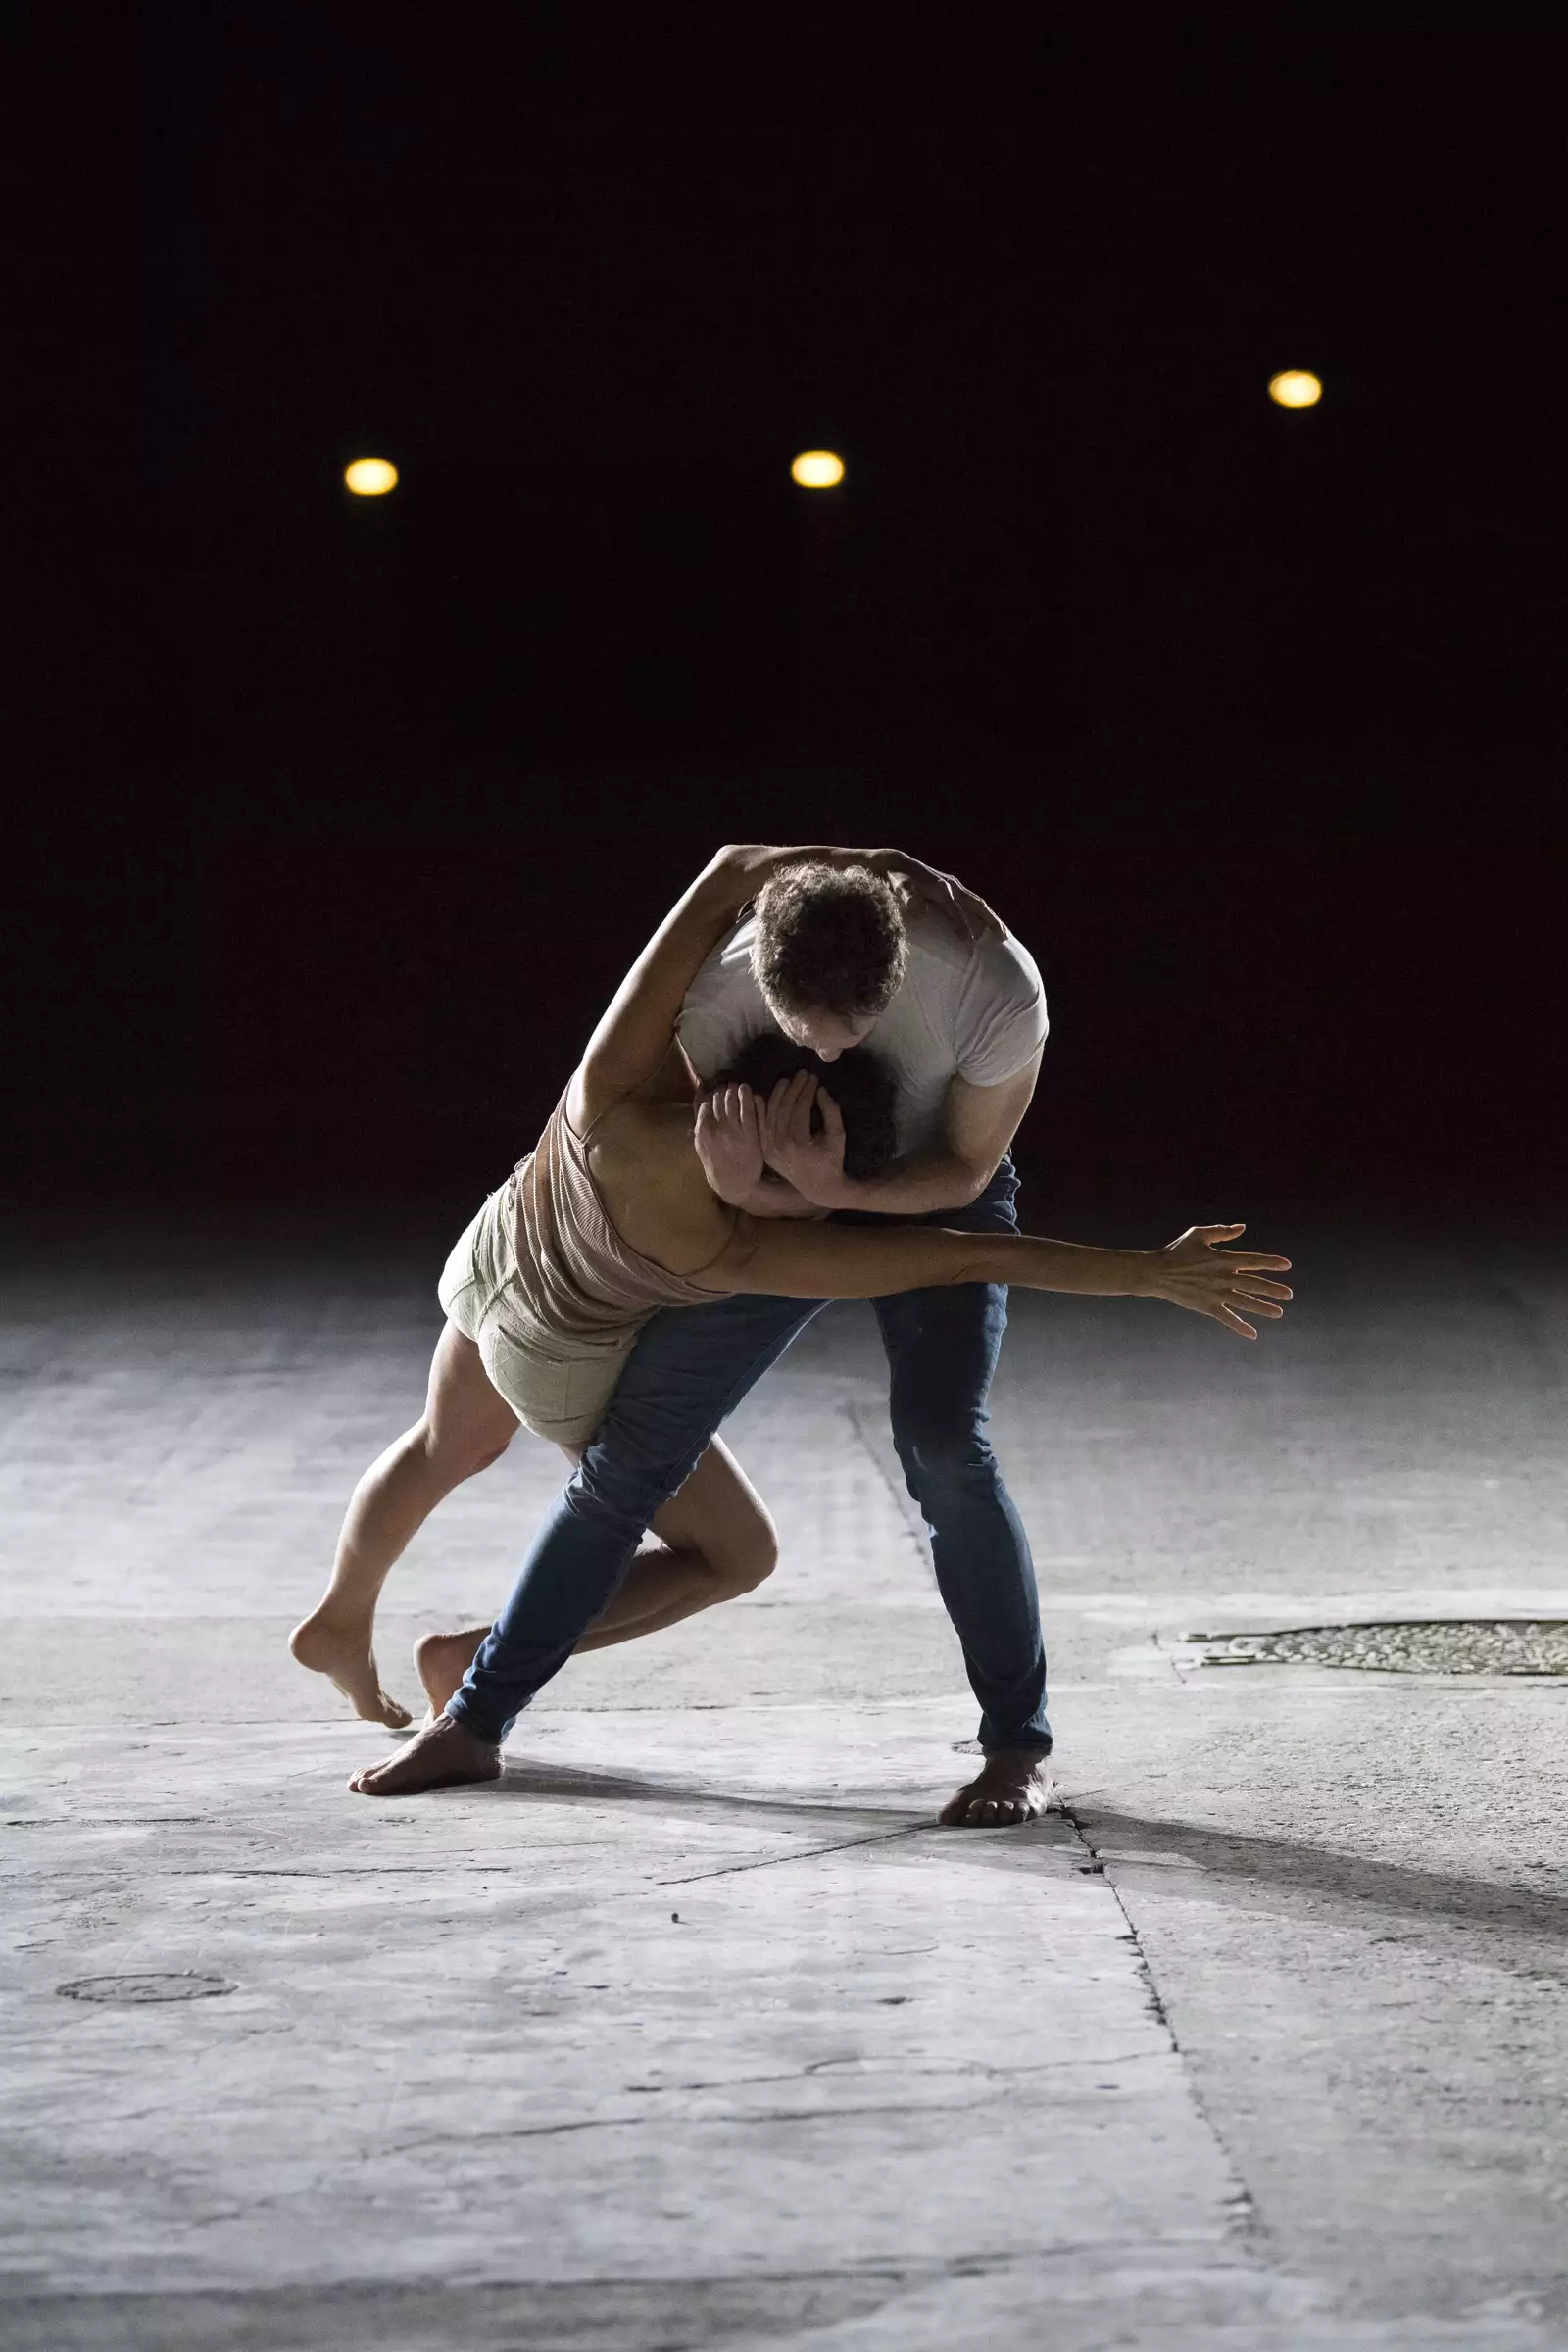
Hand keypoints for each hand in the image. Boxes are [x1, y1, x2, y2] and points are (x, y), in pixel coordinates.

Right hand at [693, 1081, 764, 1204]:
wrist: (735, 1185)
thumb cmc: (718, 1168)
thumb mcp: (702, 1151)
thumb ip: (698, 1133)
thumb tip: (694, 1119)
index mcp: (702, 1132)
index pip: (705, 1105)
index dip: (710, 1096)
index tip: (714, 1092)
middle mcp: (716, 1129)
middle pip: (718, 1100)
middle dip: (723, 1091)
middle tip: (728, 1086)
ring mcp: (732, 1131)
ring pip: (732, 1102)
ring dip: (735, 1091)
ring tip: (738, 1087)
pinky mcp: (749, 1134)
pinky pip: (749, 1111)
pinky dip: (749, 1099)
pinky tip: (751, 1094)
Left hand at [760, 1070, 848, 1206]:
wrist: (817, 1187)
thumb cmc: (832, 1159)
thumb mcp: (837, 1136)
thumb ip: (831, 1112)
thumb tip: (821, 1090)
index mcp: (799, 1142)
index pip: (800, 1108)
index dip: (807, 1090)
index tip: (814, 1078)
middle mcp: (780, 1145)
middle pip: (784, 1108)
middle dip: (794, 1088)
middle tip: (802, 1074)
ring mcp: (770, 1148)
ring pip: (771, 1114)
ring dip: (778, 1095)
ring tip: (787, 1081)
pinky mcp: (765, 1150)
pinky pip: (762, 1125)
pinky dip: (763, 1110)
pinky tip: (765, 1095)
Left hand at [862, 849, 1006, 943]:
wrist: (895, 863)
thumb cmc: (894, 877)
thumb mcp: (897, 885)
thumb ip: (908, 895)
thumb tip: (921, 911)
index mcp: (941, 887)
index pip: (956, 911)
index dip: (963, 927)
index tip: (970, 945)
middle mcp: (951, 886)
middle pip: (977, 905)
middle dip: (991, 921)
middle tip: (1004, 938)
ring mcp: (953, 886)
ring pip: (977, 903)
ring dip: (990, 918)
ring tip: (1001, 935)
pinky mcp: (951, 888)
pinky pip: (970, 903)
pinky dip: (980, 914)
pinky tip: (983, 926)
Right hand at [1144, 1224, 1292, 1338]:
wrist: (1157, 1272)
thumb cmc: (1177, 1251)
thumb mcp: (1199, 1234)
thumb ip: (1222, 1231)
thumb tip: (1242, 1227)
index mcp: (1224, 1259)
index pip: (1254, 1261)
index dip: (1271, 1263)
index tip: (1287, 1265)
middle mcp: (1224, 1277)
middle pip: (1255, 1284)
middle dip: (1273, 1290)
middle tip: (1289, 1295)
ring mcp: (1217, 1293)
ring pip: (1245, 1302)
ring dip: (1263, 1308)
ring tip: (1278, 1313)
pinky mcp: (1207, 1307)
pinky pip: (1228, 1318)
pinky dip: (1240, 1326)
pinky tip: (1252, 1333)